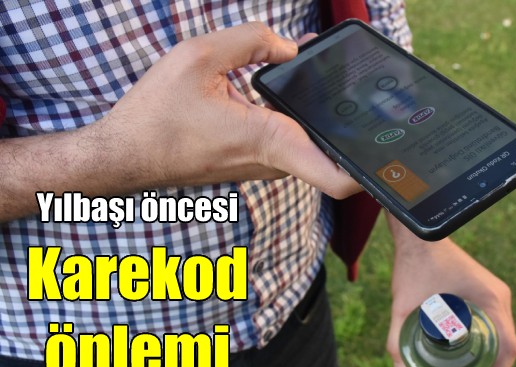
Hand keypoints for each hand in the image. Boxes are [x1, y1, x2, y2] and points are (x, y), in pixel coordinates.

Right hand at [0, 23, 358, 220]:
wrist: (125, 155)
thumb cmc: (155, 115)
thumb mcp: (198, 56)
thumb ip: (250, 40)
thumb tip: (289, 47)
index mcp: (269, 140)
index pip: (337, 176)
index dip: (371, 169)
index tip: (390, 152)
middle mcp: (274, 160)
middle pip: (334, 152)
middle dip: (353, 125)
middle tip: (371, 98)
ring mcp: (265, 163)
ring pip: (312, 144)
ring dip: (324, 118)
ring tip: (334, 84)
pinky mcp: (254, 159)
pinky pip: (290, 140)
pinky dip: (299, 118)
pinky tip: (294, 90)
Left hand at [385, 217, 515, 366]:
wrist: (419, 234)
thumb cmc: (414, 264)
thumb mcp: (403, 303)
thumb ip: (397, 337)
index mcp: (492, 300)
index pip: (509, 348)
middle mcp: (500, 298)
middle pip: (508, 346)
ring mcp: (496, 294)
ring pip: (504, 337)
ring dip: (492, 361)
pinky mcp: (487, 293)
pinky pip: (496, 325)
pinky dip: (489, 345)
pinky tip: (470, 357)